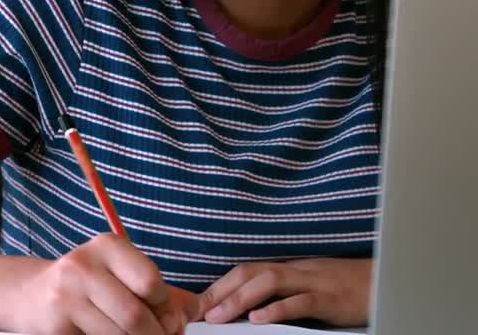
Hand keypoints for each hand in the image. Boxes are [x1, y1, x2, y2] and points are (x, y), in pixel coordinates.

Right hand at [7, 234, 200, 334]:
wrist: (31, 295)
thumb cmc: (89, 286)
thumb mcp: (124, 277)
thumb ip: (165, 294)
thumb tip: (198, 311)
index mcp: (108, 246)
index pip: (152, 283)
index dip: (165, 308)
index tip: (160, 313)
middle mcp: (83, 265)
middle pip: (136, 318)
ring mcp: (66, 296)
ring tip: (125, 333)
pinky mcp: (56, 325)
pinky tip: (100, 333)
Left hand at [199, 258, 371, 326]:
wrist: (389, 281)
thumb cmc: (347, 287)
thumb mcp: (310, 285)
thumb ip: (283, 292)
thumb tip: (250, 307)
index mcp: (289, 267)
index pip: (246, 270)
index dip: (220, 284)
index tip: (198, 302)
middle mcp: (296, 270)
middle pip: (250, 272)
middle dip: (220, 290)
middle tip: (198, 311)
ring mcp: (313, 282)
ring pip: (269, 282)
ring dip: (239, 299)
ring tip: (218, 317)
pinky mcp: (330, 298)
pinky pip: (301, 301)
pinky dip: (278, 309)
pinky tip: (259, 320)